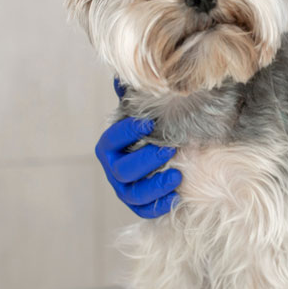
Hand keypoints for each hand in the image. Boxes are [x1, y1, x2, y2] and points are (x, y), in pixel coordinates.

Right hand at [96, 79, 180, 217]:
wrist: (166, 155)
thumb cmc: (153, 131)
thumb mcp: (145, 113)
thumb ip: (133, 98)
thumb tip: (122, 78)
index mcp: (110, 146)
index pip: (112, 140)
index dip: (127, 132)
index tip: (149, 123)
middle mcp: (113, 169)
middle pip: (123, 170)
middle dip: (146, 160)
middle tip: (170, 149)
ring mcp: (125, 190)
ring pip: (133, 193)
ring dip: (155, 186)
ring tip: (177, 175)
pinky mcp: (139, 205)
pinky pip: (145, 211)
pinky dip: (160, 206)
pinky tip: (177, 196)